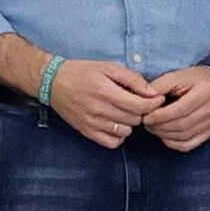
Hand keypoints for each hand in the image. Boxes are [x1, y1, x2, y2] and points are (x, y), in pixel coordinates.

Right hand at [44, 58, 159, 145]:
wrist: (53, 82)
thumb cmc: (82, 72)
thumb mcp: (108, 67)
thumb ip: (132, 79)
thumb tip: (152, 93)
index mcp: (105, 91)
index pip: (139, 106)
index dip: (153, 103)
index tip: (156, 99)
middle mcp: (98, 109)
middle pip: (134, 119)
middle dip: (141, 111)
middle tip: (137, 102)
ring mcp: (92, 123)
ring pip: (126, 132)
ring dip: (129, 123)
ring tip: (124, 112)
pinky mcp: (86, 132)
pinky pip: (112, 143)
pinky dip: (118, 135)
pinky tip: (116, 124)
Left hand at [145, 61, 209, 151]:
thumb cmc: (193, 79)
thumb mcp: (176, 75)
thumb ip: (160, 85)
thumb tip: (144, 98)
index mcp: (205, 91)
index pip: (179, 110)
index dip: (159, 116)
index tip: (145, 116)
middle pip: (182, 125)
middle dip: (159, 127)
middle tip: (146, 123)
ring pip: (184, 136)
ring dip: (164, 135)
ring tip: (152, 127)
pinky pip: (189, 144)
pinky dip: (173, 143)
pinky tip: (164, 135)